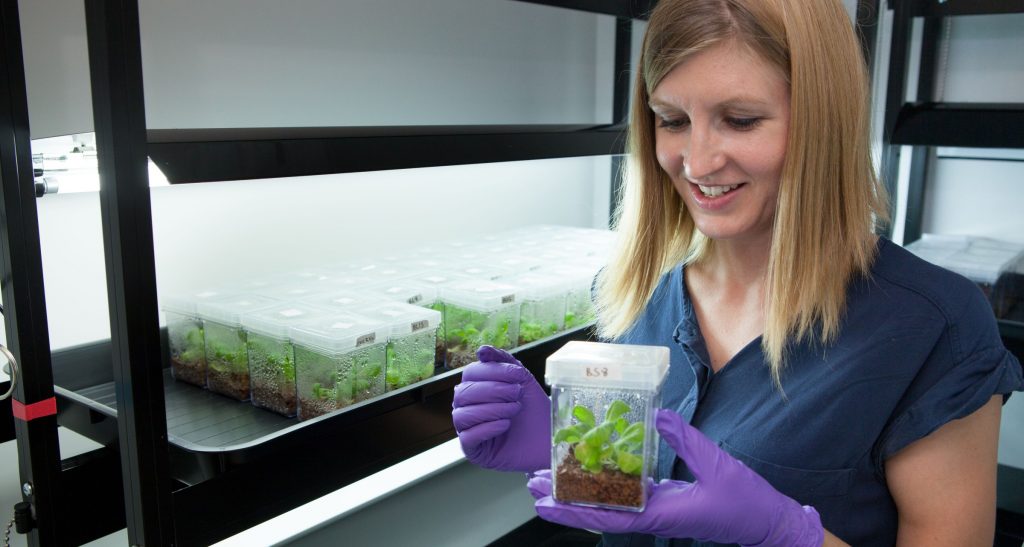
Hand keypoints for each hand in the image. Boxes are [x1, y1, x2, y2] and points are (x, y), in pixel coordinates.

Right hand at [451, 345, 550, 472]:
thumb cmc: (534, 410)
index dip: (492, 371)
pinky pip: (468, 437)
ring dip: (492, 409)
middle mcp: (467, 408)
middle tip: (517, 394)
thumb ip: (502, 362)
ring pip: (462, 415)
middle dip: (493, 390)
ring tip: (514, 410)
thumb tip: (481, 350)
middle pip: (463, 393)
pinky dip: (488, 427)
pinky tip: (506, 425)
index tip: (517, 375)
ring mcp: (468, 430)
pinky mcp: (474, 451)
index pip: (470, 374)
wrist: (550, 439)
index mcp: (475, 389)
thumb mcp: (521, 380)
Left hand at [527, 409, 823, 546]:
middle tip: (532, 486)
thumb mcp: (717, 464)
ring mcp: (659, 510)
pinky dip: (606, 486)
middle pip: (599, 512)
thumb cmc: (746, 502)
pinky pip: (629, 496)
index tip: (543, 502)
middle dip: (564, 502)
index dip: (571, 510)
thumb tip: (656, 413)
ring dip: (580, 493)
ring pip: (611, 504)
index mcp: (661, 515)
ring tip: (551, 480)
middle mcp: (654, 515)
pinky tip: (593, 473)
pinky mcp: (667, 503)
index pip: (606, 515)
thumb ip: (686, 438)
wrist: (769, 522)